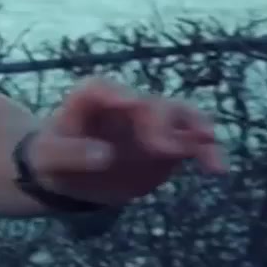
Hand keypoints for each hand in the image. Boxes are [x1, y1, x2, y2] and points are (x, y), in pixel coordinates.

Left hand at [29, 77, 226, 206]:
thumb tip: (105, 154)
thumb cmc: (52, 159)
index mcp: (88, 99)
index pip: (100, 89)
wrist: (70, 178)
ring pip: (179, 116)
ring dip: (195, 128)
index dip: (116, 93)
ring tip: (207, 144)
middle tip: (164, 147)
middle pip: (147, 102)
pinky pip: (194, 143)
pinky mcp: (169, 144)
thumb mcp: (48, 159)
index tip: (131, 104)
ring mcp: (150, 122)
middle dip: (160, 120)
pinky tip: (217, 168)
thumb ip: (71, 154)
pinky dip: (207, 151)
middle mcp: (124, 103)